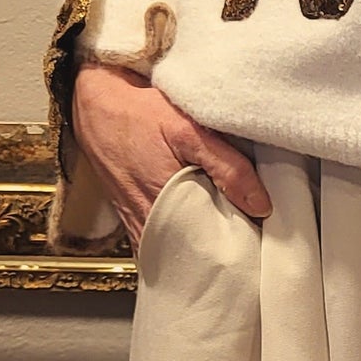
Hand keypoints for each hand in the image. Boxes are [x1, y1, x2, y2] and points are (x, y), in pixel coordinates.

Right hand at [71, 61, 271, 248]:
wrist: (96, 107)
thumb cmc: (139, 114)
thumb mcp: (188, 129)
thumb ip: (227, 166)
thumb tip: (261, 205)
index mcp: (167, 205)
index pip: (213, 246)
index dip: (241, 244)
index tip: (264, 237)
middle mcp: (149, 224)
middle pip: (198, 253)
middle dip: (226, 246)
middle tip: (254, 235)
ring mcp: (138, 225)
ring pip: (180, 250)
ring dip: (205, 242)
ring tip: (233, 229)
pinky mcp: (133, 220)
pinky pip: (164, 241)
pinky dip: (184, 237)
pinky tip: (202, 224)